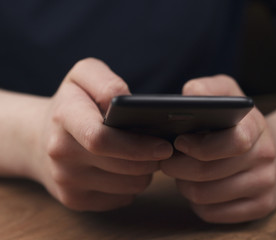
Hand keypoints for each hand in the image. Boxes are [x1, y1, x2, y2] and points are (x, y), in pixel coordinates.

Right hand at [32, 58, 172, 210]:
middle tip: (163, 149)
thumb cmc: (73, 102)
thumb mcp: (83, 76)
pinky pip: (121, 198)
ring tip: (144, 156)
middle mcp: (60, 151)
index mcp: (65, 116)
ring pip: (128, 185)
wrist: (37, 139)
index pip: (100, 139)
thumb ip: (107, 83)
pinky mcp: (75, 200)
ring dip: (145, 173)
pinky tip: (128, 170)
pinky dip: (132, 186)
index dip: (137, 146)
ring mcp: (66, 180)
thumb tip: (130, 104)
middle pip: (122, 166)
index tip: (164, 146)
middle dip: (151, 160)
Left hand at [160, 75, 275, 222]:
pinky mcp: (260, 207)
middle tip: (169, 160)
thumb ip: (208, 88)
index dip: (200, 146)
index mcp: (257, 128)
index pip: (233, 142)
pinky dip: (197, 203)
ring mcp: (265, 185)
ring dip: (185, 185)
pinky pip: (212, 213)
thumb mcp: (231, 95)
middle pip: (208, 173)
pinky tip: (199, 187)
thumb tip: (188, 94)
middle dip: (178, 167)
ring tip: (183, 173)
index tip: (180, 142)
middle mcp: (265, 157)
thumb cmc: (244, 123)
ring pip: (205, 196)